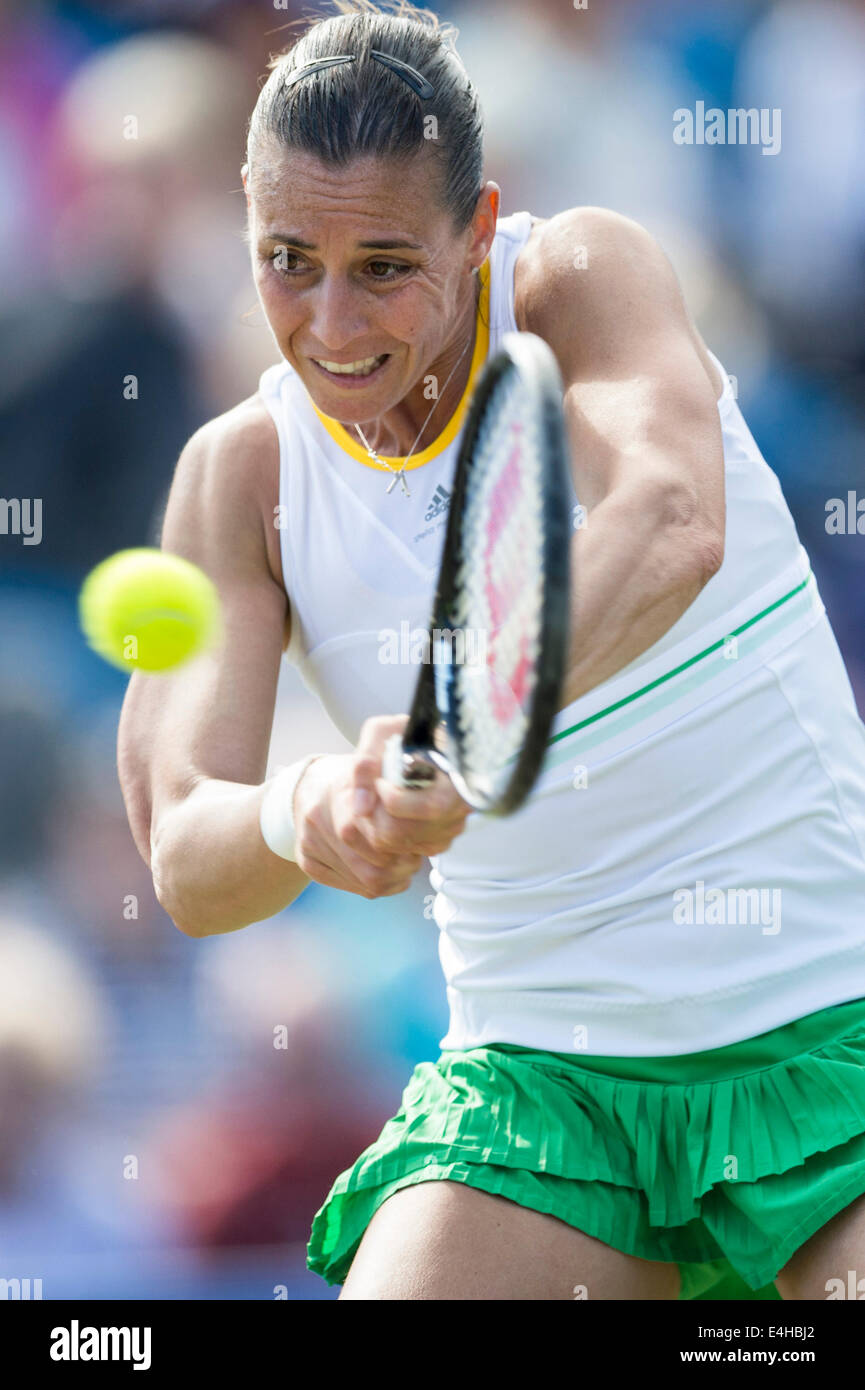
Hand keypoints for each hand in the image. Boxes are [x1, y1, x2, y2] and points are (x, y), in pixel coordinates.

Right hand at [292, 715, 471, 898]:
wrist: (311, 783)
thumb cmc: (353, 774)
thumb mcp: (377, 761)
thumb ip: (395, 780)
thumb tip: (417, 805)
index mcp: (339, 794)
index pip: (382, 836)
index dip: (409, 843)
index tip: (420, 837)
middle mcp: (318, 820)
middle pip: (376, 866)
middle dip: (405, 864)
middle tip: (417, 852)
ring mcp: (310, 844)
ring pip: (368, 882)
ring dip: (396, 877)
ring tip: (406, 862)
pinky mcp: (307, 862)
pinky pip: (353, 887)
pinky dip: (378, 885)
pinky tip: (389, 872)